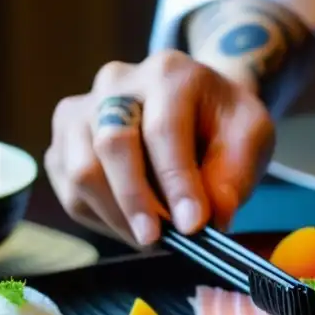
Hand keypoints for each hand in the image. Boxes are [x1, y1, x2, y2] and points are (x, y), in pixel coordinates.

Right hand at [45, 50, 274, 245]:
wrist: (194, 108)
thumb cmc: (222, 124)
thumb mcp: (250, 138)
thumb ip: (234, 175)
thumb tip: (212, 218)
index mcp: (169, 73)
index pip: (163, 129)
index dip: (176, 182)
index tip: (193, 225)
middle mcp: (116, 82)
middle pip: (111, 144)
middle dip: (136, 201)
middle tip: (159, 240)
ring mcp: (82, 109)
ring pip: (82, 170)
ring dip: (116, 216)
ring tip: (151, 238)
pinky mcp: (63, 141)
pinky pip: (70, 190)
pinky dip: (100, 218)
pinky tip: (131, 225)